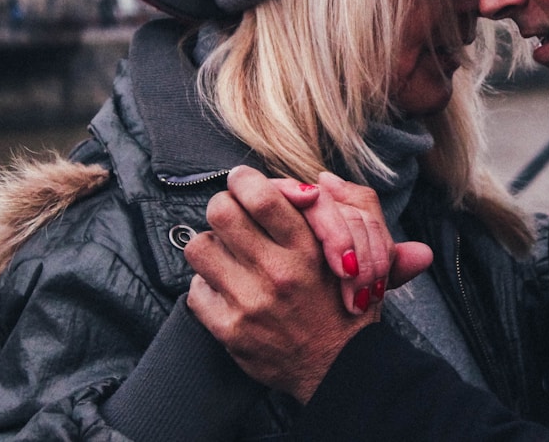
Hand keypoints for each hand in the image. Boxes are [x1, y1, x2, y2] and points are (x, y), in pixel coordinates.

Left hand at [185, 167, 430, 401]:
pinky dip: (207, 288)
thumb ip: (337, 213)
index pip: (259, 194)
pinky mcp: (230, 329)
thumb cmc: (343, 303)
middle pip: (220, 211)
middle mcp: (278, 271)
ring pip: (199, 247)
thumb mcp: (353, 252)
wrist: (339, 367)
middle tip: (231, 220)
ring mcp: (251, 301)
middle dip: (223, 209)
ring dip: (211, 248)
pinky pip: (196, 290)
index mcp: (308, 246)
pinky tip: (226, 291)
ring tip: (227, 256)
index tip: (243, 185)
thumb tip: (319, 182)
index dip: (243, 182)